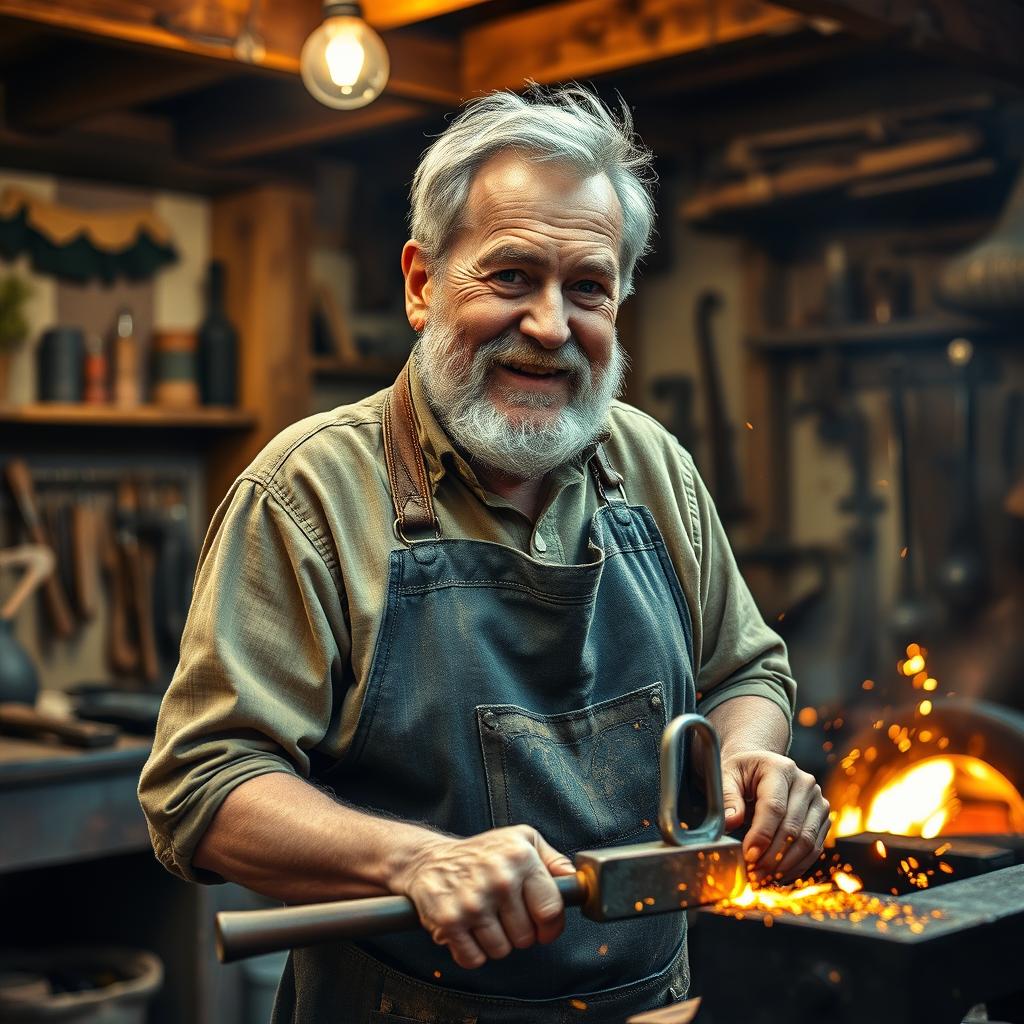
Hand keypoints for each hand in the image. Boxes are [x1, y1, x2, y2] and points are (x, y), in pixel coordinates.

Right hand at [392, 824, 576, 968]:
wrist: (429, 860)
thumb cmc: (481, 853)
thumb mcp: (522, 840)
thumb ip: (553, 861)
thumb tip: (576, 882)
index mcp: (521, 858)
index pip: (551, 911)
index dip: (550, 927)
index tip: (543, 927)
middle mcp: (499, 879)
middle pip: (527, 937)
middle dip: (519, 932)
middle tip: (504, 914)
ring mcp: (473, 902)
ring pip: (502, 950)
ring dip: (495, 942)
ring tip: (485, 919)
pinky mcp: (449, 922)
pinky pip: (474, 959)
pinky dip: (473, 952)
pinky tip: (469, 930)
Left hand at [720, 751, 830, 882]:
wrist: (760, 767)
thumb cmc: (742, 773)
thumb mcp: (727, 776)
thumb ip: (727, 797)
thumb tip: (731, 822)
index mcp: (781, 769)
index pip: (774, 807)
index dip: (762, 835)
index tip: (749, 856)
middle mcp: (805, 784)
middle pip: (793, 828)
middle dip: (772, 856)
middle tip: (753, 873)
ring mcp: (818, 801)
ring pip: (807, 842)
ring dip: (785, 865)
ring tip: (763, 878)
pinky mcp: (822, 818)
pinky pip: (814, 848)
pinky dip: (797, 866)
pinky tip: (778, 875)